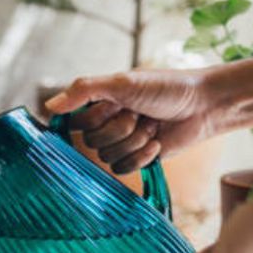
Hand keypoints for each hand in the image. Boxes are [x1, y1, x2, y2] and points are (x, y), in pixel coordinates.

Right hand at [46, 70, 216, 173]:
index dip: (93, 119)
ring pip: (108, 157)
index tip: (109, 108)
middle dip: (119, 128)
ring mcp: (121, 142)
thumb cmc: (166, 87)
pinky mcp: (137, 158)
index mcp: (98, 103)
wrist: (203, 106)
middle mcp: (106, 122)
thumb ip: (83, 90)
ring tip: (152, 125)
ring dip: (134, 141)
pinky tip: (156, 143)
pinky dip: (141, 157)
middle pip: (92, 142)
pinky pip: (123, 169)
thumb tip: (48, 107)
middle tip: (139, 113)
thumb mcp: (122, 82)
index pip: (74, 122)